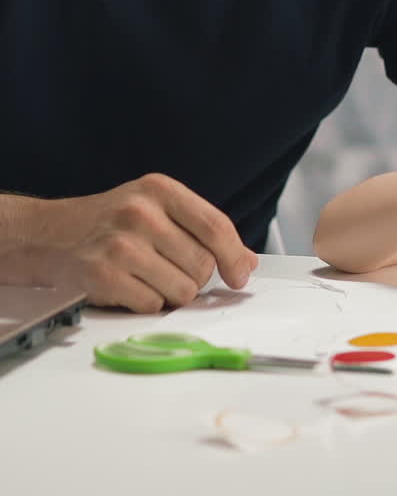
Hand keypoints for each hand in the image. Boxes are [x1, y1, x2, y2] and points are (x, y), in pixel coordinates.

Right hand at [8, 173, 257, 311]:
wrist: (50, 234)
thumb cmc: (110, 221)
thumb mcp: (156, 208)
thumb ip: (201, 230)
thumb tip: (246, 261)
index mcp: (160, 189)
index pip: (215, 226)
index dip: (235, 256)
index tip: (240, 276)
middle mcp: (141, 212)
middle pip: (203, 265)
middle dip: (195, 276)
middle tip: (170, 268)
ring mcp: (121, 244)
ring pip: (182, 291)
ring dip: (171, 293)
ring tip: (148, 276)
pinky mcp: (104, 276)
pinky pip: (152, 306)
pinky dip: (146, 304)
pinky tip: (129, 286)